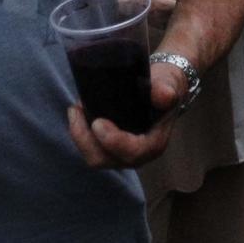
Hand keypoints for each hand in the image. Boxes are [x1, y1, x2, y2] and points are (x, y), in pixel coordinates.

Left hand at [65, 63, 183, 169]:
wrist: (159, 91)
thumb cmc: (163, 87)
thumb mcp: (168, 83)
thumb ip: (165, 89)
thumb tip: (165, 95)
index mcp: (153, 144)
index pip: (132, 152)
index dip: (113, 141)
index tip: (97, 122)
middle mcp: (137, 155)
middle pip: (104, 159)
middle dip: (85, 139)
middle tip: (76, 109)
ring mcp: (121, 153)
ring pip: (93, 156)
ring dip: (79, 135)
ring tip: (75, 109)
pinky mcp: (109, 148)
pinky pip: (89, 149)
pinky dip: (79, 134)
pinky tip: (77, 113)